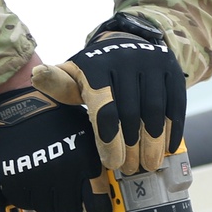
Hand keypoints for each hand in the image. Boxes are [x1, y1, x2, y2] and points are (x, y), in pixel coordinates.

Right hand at [0, 87, 110, 211]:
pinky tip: (32, 176)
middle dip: (72, 203)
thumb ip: (99, 164)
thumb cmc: (60, 116)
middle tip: (68, 189)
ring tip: (48, 178)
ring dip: (50, 199)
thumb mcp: (88, 135)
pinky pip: (26, 202)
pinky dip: (30, 194)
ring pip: (48, 208)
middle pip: (71, 211)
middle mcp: (61, 174)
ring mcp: (36, 179)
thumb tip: (108, 192)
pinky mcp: (15, 180)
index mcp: (84, 163)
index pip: (97, 207)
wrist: (24, 102)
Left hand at [31, 17, 185, 174]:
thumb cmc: (95, 71)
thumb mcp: (73, 75)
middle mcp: (125, 60)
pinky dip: (172, 130)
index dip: (108, 140)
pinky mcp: (172, 69)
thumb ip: (57, 83)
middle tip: (129, 168)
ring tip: (148, 164)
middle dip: (130, 147)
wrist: (127, 43)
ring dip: (153, 143)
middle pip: (130, 114)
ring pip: (154, 112)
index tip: (111, 163)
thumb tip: (36, 75)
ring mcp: (152, 63)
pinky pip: (175, 105)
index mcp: (97, 64)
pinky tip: (168, 149)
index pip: (104, 109)